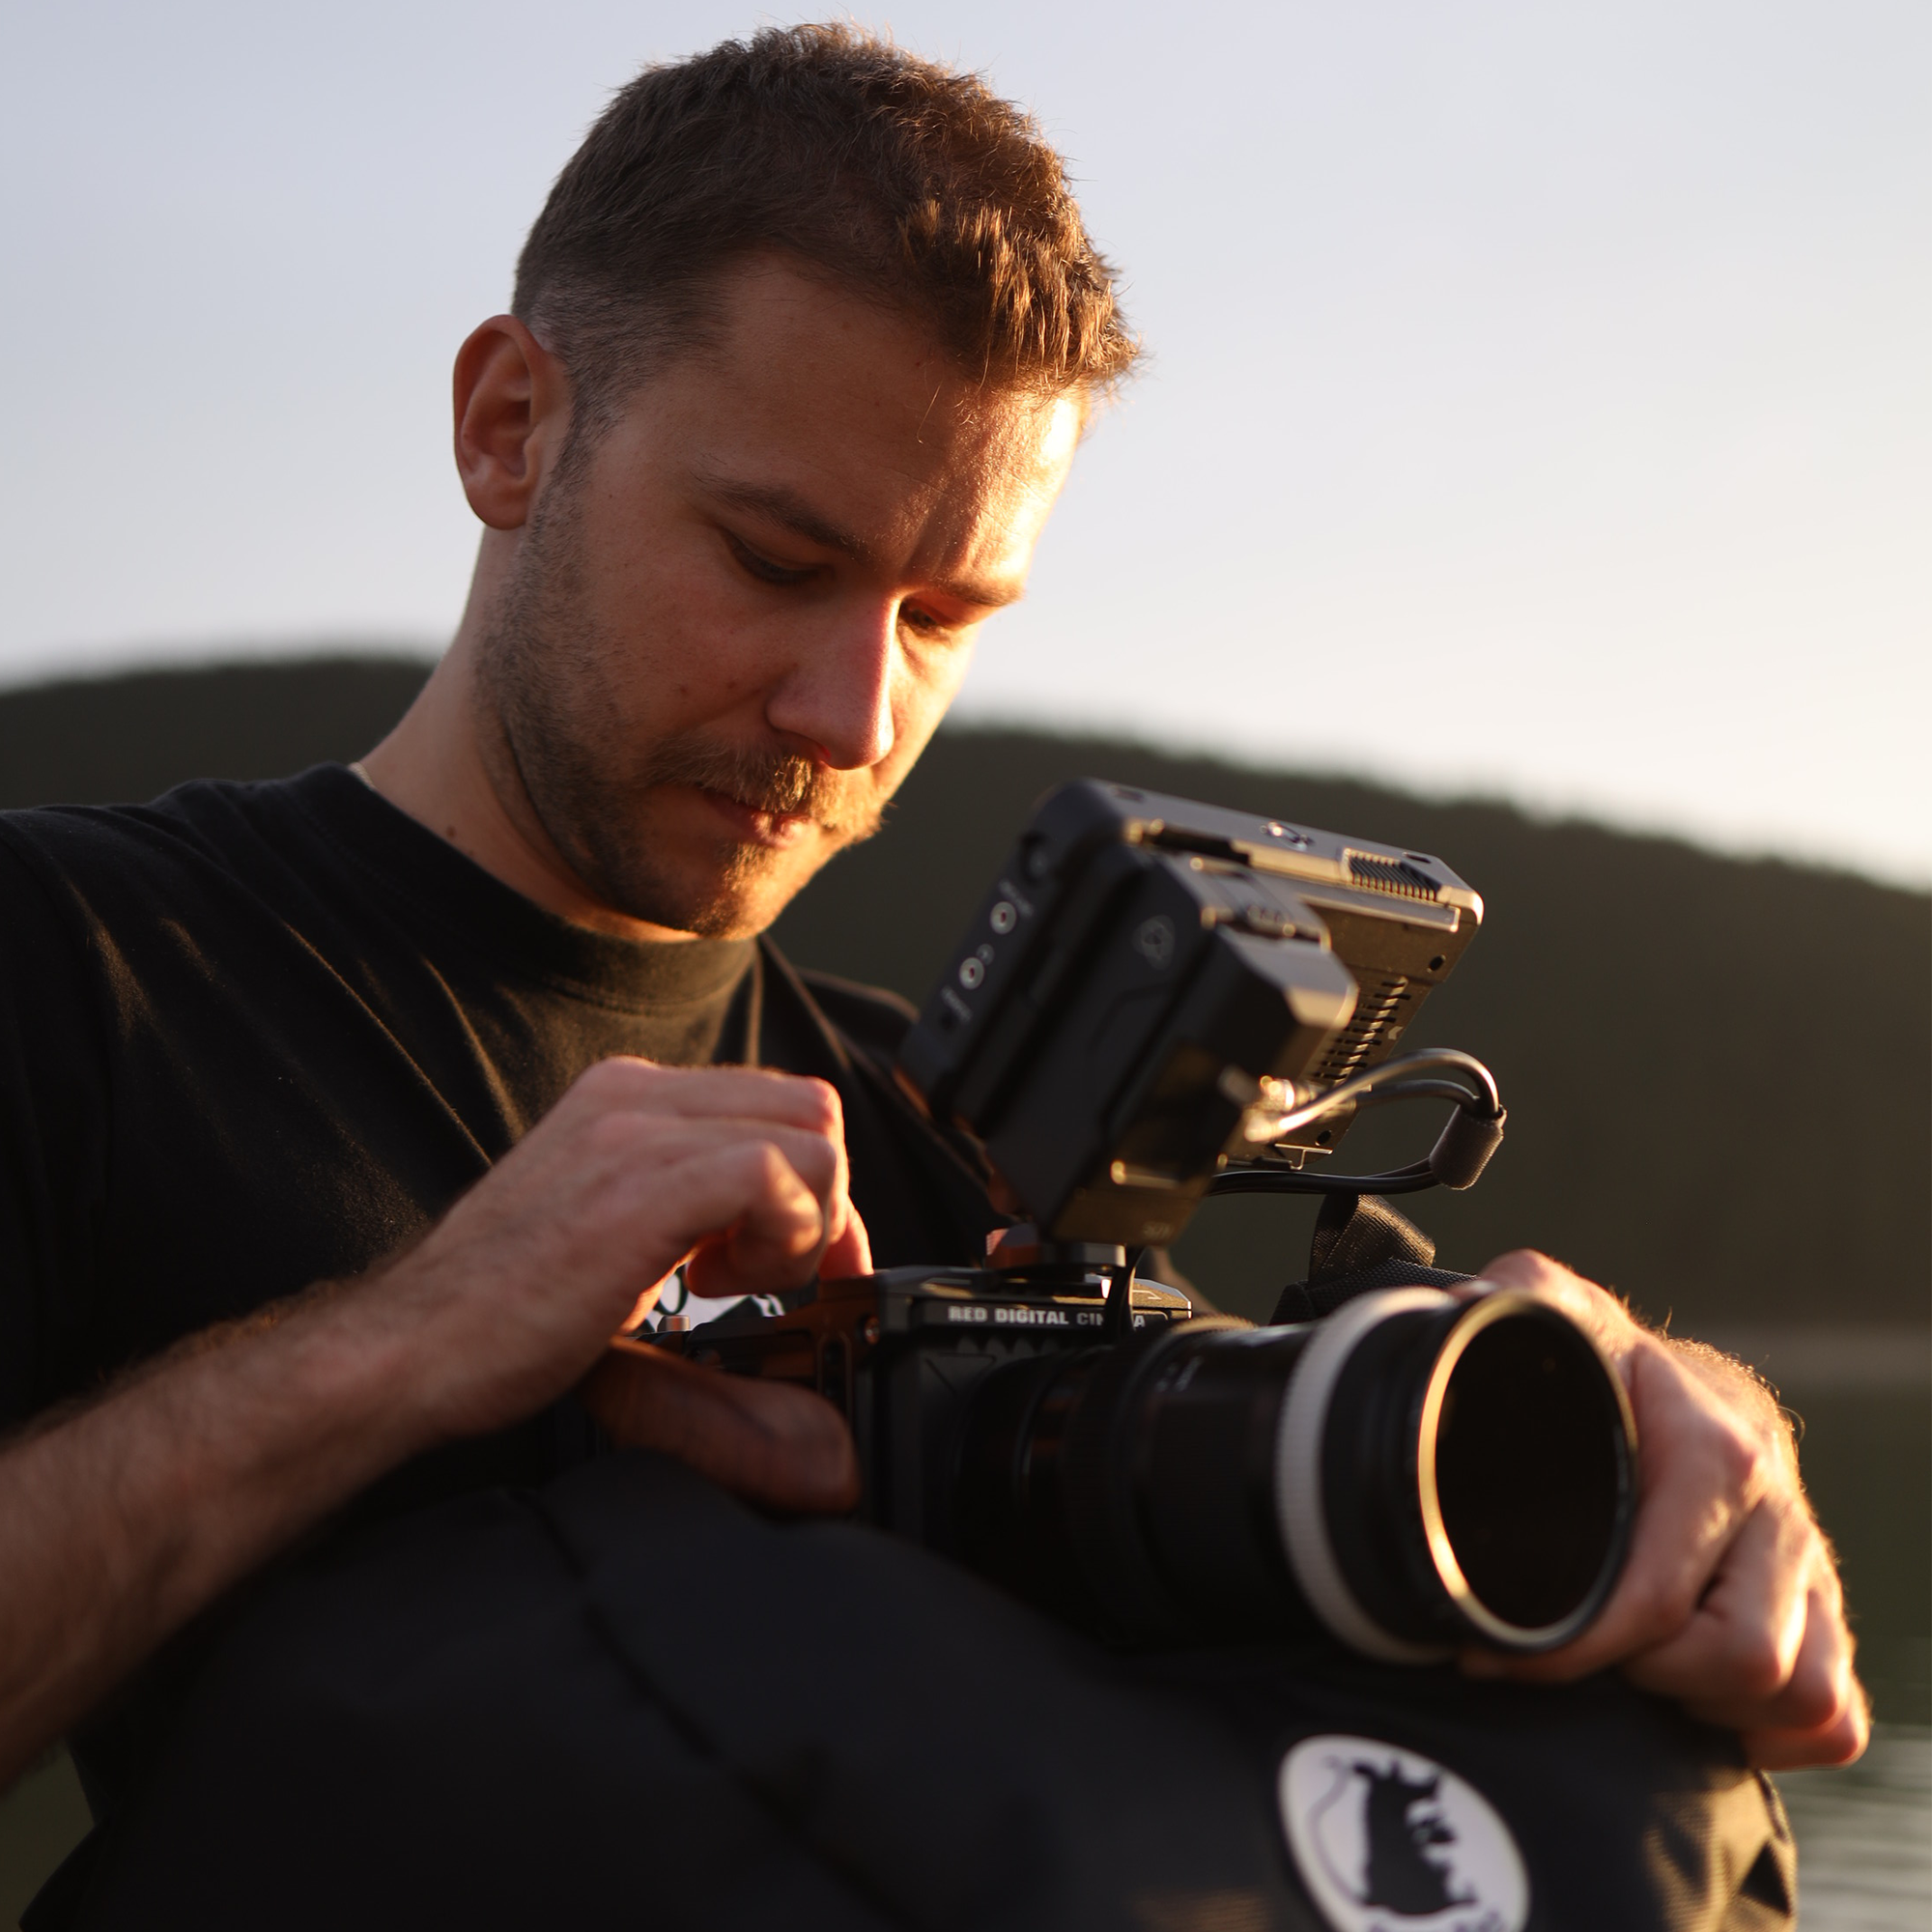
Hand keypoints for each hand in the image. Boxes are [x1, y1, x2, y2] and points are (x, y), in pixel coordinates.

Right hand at [374, 1058, 863, 1458]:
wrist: (405, 1351)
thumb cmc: (497, 1315)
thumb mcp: (613, 1241)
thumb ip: (692, 1223)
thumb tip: (779, 1263)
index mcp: (626, 1099)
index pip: (778, 1103)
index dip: (813, 1186)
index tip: (807, 1261)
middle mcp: (633, 1095)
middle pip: (811, 1109)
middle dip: (822, 1202)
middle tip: (771, 1277)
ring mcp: (634, 1130)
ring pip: (811, 1136)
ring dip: (802, 1224)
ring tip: (728, 1282)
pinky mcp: (643, 1184)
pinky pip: (775, 1175)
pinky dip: (779, 1238)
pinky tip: (710, 1285)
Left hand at [1459, 1251, 1868, 1770]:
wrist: (1659, 1380)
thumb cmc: (1596, 1360)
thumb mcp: (1552, 1312)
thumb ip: (1515, 1300)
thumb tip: (1468, 1309)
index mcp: (1718, 1452)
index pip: (1662, 1596)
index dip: (1573, 1645)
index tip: (1497, 1652)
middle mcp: (1779, 1514)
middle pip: (1744, 1658)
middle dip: (1645, 1672)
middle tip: (1576, 1644)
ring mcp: (1807, 1570)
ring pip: (1803, 1694)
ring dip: (1709, 1701)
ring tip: (1631, 1664)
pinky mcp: (1820, 1614)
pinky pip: (1836, 1716)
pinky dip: (1772, 1729)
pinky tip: (1694, 1697)